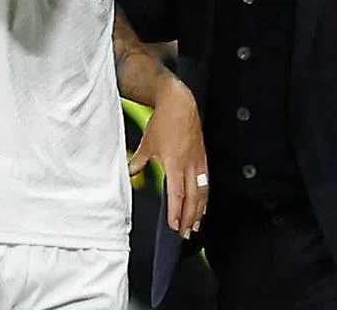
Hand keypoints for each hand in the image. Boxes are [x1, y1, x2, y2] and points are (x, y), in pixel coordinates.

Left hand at [128, 77, 207, 238]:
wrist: (180, 103)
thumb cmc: (164, 122)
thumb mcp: (147, 144)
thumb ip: (138, 162)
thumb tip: (129, 173)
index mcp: (174, 163)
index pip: (176, 194)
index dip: (176, 212)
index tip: (174, 226)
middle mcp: (189, 165)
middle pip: (193, 198)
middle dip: (190, 218)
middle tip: (186, 233)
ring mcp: (199, 161)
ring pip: (202, 191)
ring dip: (200, 210)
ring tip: (196, 225)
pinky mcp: (203, 157)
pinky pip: (207, 181)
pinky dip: (206, 196)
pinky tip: (204, 204)